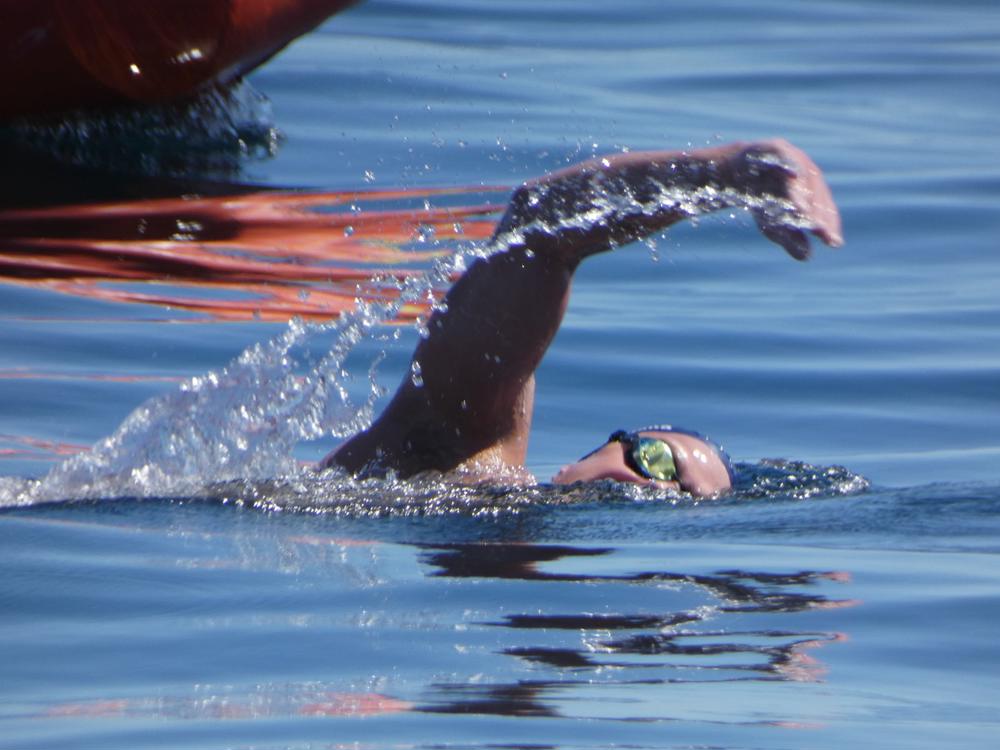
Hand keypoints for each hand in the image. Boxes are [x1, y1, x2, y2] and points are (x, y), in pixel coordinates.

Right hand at [734, 139, 842, 259]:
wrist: (732, 172)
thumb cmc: (760, 198)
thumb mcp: (773, 224)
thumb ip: (790, 238)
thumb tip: (806, 256)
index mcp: (812, 188)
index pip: (824, 207)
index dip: (829, 224)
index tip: (833, 242)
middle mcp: (806, 171)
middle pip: (816, 192)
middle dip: (818, 212)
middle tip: (819, 230)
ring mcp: (791, 158)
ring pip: (801, 175)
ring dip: (803, 193)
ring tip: (805, 212)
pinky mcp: (771, 148)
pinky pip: (781, 155)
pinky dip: (789, 164)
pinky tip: (794, 175)